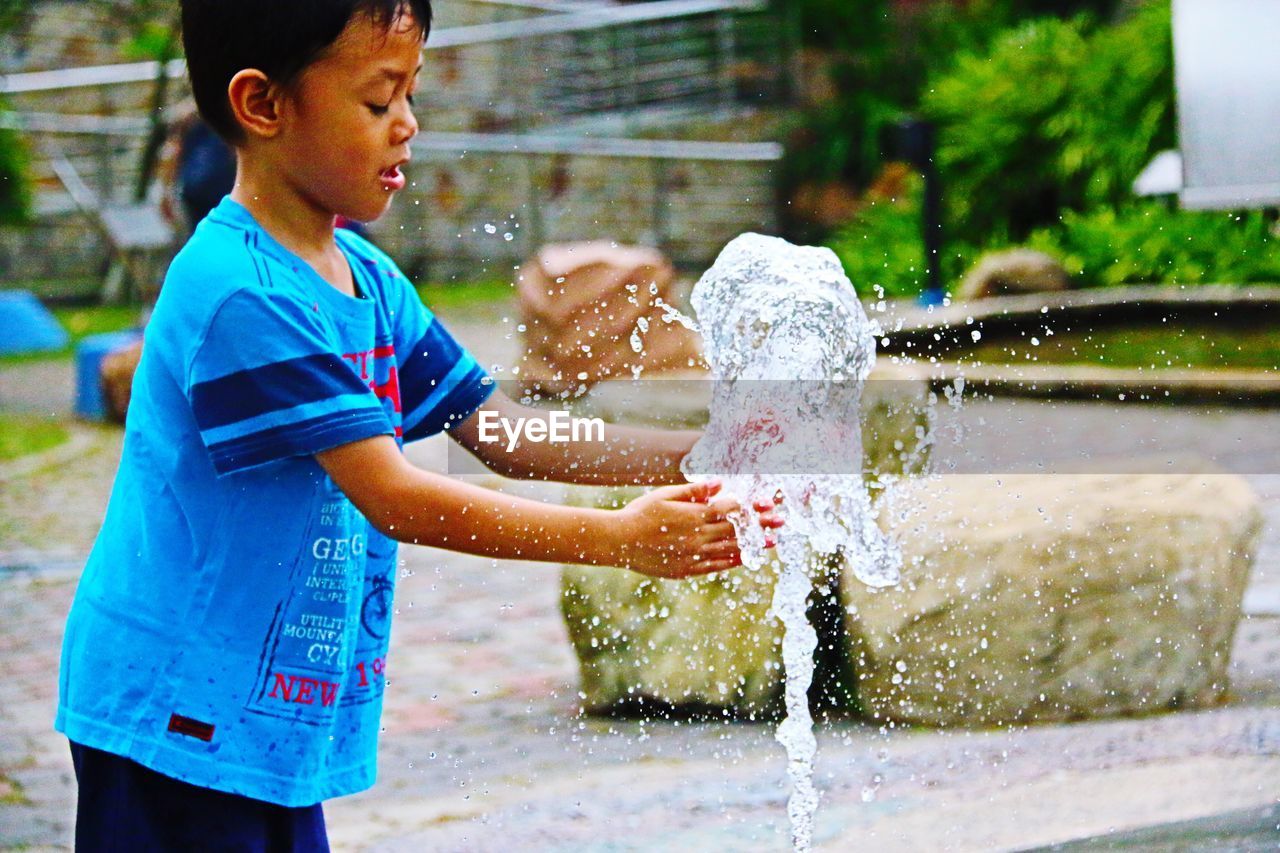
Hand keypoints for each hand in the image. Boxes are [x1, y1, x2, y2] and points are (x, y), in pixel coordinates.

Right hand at [611, 481, 784, 578]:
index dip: (751, 506)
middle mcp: (697, 536)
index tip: (769, 503)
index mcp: (693, 515)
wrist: (619, 542)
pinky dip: (733, 561)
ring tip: (773, 542)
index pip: (730, 509)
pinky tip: (746, 557)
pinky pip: (716, 566)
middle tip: (781, 521)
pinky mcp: (687, 570)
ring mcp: (693, 555)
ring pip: (730, 550)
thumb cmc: (640, 514)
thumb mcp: (665, 495)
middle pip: (736, 529)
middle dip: (760, 525)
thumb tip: (719, 483)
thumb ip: (693, 490)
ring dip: (753, 545)